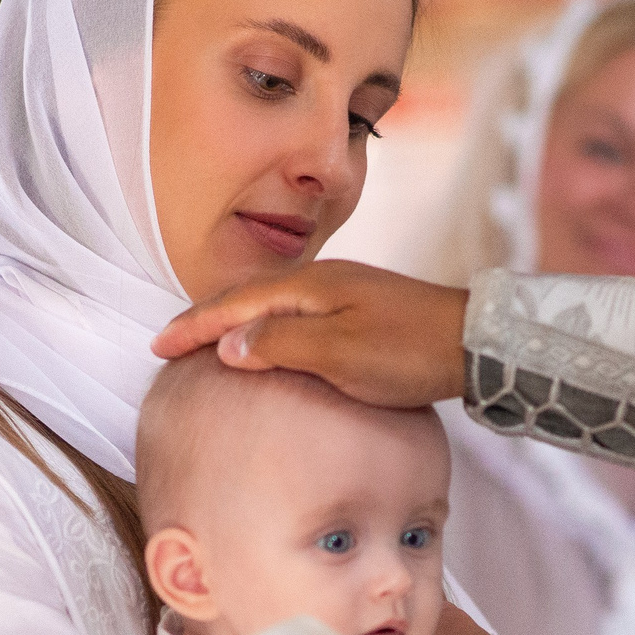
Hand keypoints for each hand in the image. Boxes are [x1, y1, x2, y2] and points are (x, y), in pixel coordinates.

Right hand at [149, 261, 468, 408]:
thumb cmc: (409, 351)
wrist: (475, 343)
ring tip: (208, 342)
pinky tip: (269, 343)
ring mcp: (343, 293)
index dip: (193, 325)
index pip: (234, 304)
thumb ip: (281, 345)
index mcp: (309, 287)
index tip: (158, 346)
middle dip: (205, 318)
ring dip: (234, 322)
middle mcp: (321, 281)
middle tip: (170, 342)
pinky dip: (266, 327)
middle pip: (247, 297)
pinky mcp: (361, 310)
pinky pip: (295, 314)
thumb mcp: (339, 353)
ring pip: (271, 304)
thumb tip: (229, 345)